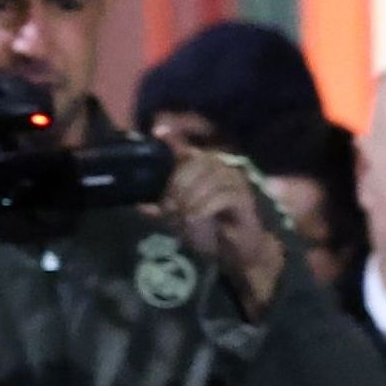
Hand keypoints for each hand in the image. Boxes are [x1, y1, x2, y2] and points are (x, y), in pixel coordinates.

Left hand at [157, 145, 283, 314]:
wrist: (236, 253)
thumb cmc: (210, 232)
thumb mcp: (179, 218)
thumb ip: (164, 207)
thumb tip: (141, 205)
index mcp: (206, 167)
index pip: (188, 147)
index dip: (174, 136)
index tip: (158, 132)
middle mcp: (222, 168)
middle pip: (197, 162)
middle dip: (179, 184)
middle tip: (170, 208)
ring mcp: (236, 182)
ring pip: (209, 178)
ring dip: (191, 198)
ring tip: (183, 216)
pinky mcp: (245, 199)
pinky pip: (222, 196)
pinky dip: (204, 207)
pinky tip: (194, 218)